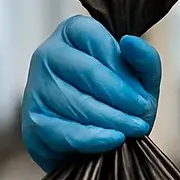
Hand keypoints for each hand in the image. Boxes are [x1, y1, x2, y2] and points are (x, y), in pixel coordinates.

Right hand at [22, 15, 160, 172]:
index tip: (141, 92)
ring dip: (114, 119)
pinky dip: (95, 137)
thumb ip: (145, 59)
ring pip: (78, 102)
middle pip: (89, 72)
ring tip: (134, 128)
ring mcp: (37, 86)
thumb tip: (130, 42)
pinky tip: (114, 139)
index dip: (123, 69)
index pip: (97, 40)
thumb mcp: (141, 81)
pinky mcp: (34, 120)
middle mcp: (49, 53)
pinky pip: (66, 130)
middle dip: (122, 96)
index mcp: (74, 33)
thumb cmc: (117, 104)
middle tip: (142, 113)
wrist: (94, 146)